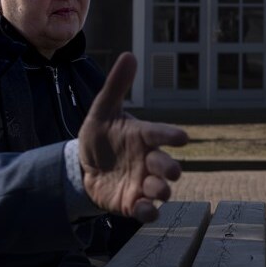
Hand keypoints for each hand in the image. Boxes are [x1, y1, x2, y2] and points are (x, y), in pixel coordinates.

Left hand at [78, 53, 188, 222]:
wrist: (83, 166)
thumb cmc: (101, 135)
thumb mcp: (103, 110)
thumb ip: (117, 86)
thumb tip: (129, 55)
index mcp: (144, 136)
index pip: (161, 134)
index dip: (170, 135)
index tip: (182, 137)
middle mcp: (148, 159)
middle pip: (166, 164)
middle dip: (170, 168)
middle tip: (171, 171)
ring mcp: (142, 182)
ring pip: (160, 188)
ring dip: (161, 190)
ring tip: (159, 190)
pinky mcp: (133, 202)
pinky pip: (146, 209)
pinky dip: (148, 211)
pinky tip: (146, 211)